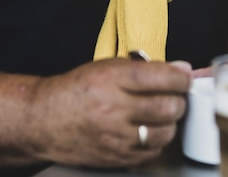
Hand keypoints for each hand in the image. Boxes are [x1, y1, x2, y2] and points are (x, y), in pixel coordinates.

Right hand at [35, 58, 191, 167]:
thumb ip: (145, 68)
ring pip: (165, 133)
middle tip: (174, 97)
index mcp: (111, 79)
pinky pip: (152, 153)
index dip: (181, 78)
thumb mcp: (107, 68)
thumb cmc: (76, 90)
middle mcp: (113, 108)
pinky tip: (148, 131)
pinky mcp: (115, 158)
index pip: (161, 77)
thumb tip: (181, 69)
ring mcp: (114, 137)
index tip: (184, 77)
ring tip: (160, 115)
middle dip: (178, 101)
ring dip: (169, 123)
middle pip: (168, 107)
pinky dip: (156, 142)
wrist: (43, 120)